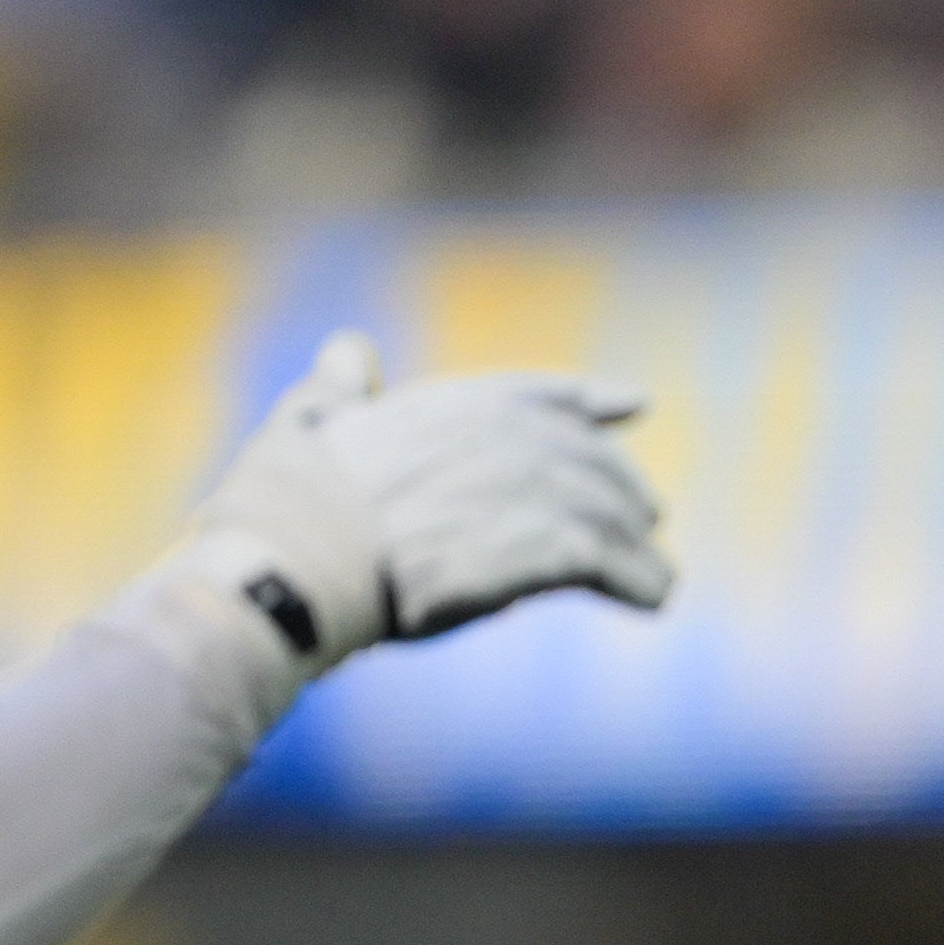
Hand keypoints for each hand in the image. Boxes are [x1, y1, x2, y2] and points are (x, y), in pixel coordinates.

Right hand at [182, 335, 673, 663]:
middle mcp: (505, 437)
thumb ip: (341, 385)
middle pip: (593, 460)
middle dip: (621, 489)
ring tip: (655, 577)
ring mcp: (531, 490)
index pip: (541, 394)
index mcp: (453, 405)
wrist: (296, 564)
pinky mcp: (547, 549)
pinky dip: (639, 582)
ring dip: (637, 547)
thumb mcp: (310, 420)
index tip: (635, 402)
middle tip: (645, 519)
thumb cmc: (288, 503)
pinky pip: (614, 564)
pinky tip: (650, 598)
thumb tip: (350, 347)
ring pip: (612, 515)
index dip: (589, 401)